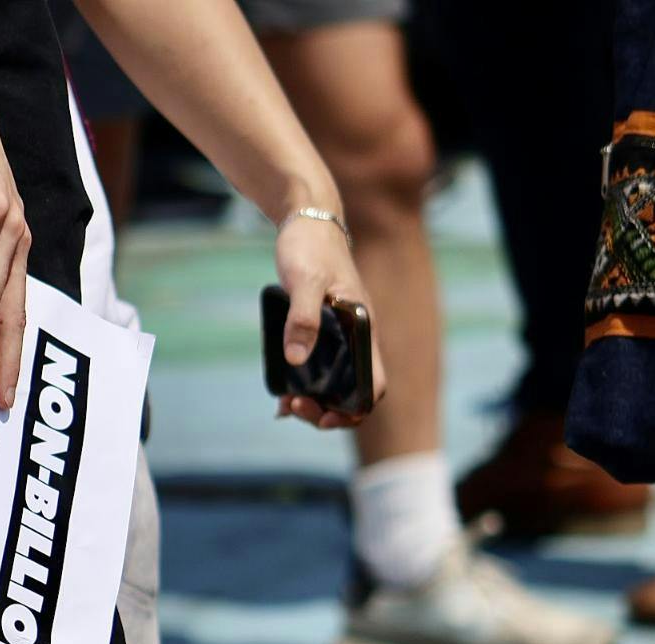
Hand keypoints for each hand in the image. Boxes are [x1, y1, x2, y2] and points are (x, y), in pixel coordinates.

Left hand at [273, 212, 385, 430]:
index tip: (325, 415)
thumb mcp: (304, 281)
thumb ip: (303, 318)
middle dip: (326, 410)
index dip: (354, 409)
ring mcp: (341, 335)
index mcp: (363, 329)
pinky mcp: (322, 329)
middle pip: (351, 392)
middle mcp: (357, 337)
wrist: (307, 218)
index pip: (373, 384)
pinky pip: (319, 366)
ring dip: (314, 400)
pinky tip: (281, 390)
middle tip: (293, 407)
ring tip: (285, 403)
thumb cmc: (310, 246)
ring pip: (334, 383)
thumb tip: (297, 360)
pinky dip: (303, 384)